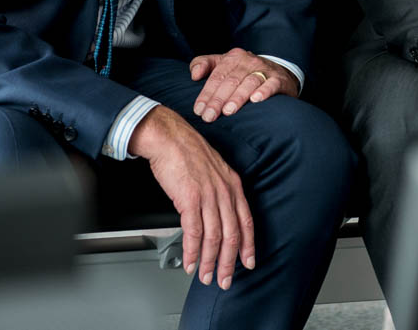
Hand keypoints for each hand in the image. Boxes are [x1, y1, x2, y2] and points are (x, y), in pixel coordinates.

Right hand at [129, 107, 254, 290]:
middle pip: (232, 235)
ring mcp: (208, 196)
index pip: (246, 222)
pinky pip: (193, 232)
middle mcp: (224, 191)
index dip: (248, 246)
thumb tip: (215, 216)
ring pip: (214, 238)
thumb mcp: (213, 170)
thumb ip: (218, 193)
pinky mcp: (189, 198)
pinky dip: (192, 251)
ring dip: (210, 261)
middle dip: (229, 262)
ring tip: (205, 275)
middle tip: (225, 279)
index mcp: (233, 185)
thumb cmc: (186, 151)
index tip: (248, 262)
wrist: (168, 137)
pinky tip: (190, 262)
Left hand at [190, 48, 298, 121]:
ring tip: (228, 111)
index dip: (206, 93)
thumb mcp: (223, 63)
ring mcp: (264, 69)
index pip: (216, 76)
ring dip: (238, 97)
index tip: (198, 110)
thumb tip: (193, 75)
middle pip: (230, 81)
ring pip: (249, 82)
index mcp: (232, 57)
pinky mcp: (278, 79)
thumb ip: (203, 64)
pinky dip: (264, 91)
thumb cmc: (243, 71)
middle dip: (218, 100)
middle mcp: (248, 61)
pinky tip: (256, 99)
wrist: (277, 71)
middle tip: (209, 116)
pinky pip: (271, 84)